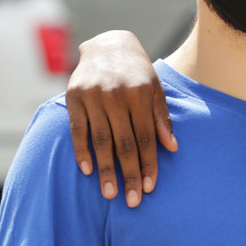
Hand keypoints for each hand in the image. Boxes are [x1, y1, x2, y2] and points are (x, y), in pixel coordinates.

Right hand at [65, 30, 174, 206]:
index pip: (146, 137)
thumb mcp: (155, 89)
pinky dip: (82, 151)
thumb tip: (171, 148)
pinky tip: (88, 170)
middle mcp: (116, 95)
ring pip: (100, 140)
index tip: (149, 188)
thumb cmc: (137, 72)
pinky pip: (77, 129)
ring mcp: (93, 96)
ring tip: (110, 193)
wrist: (108, 44)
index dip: (148, 163)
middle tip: (131, 201)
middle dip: (129, 173)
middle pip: (124, 143)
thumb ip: (161, 118)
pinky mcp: (73, 97)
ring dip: (105, 169)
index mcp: (140, 93)